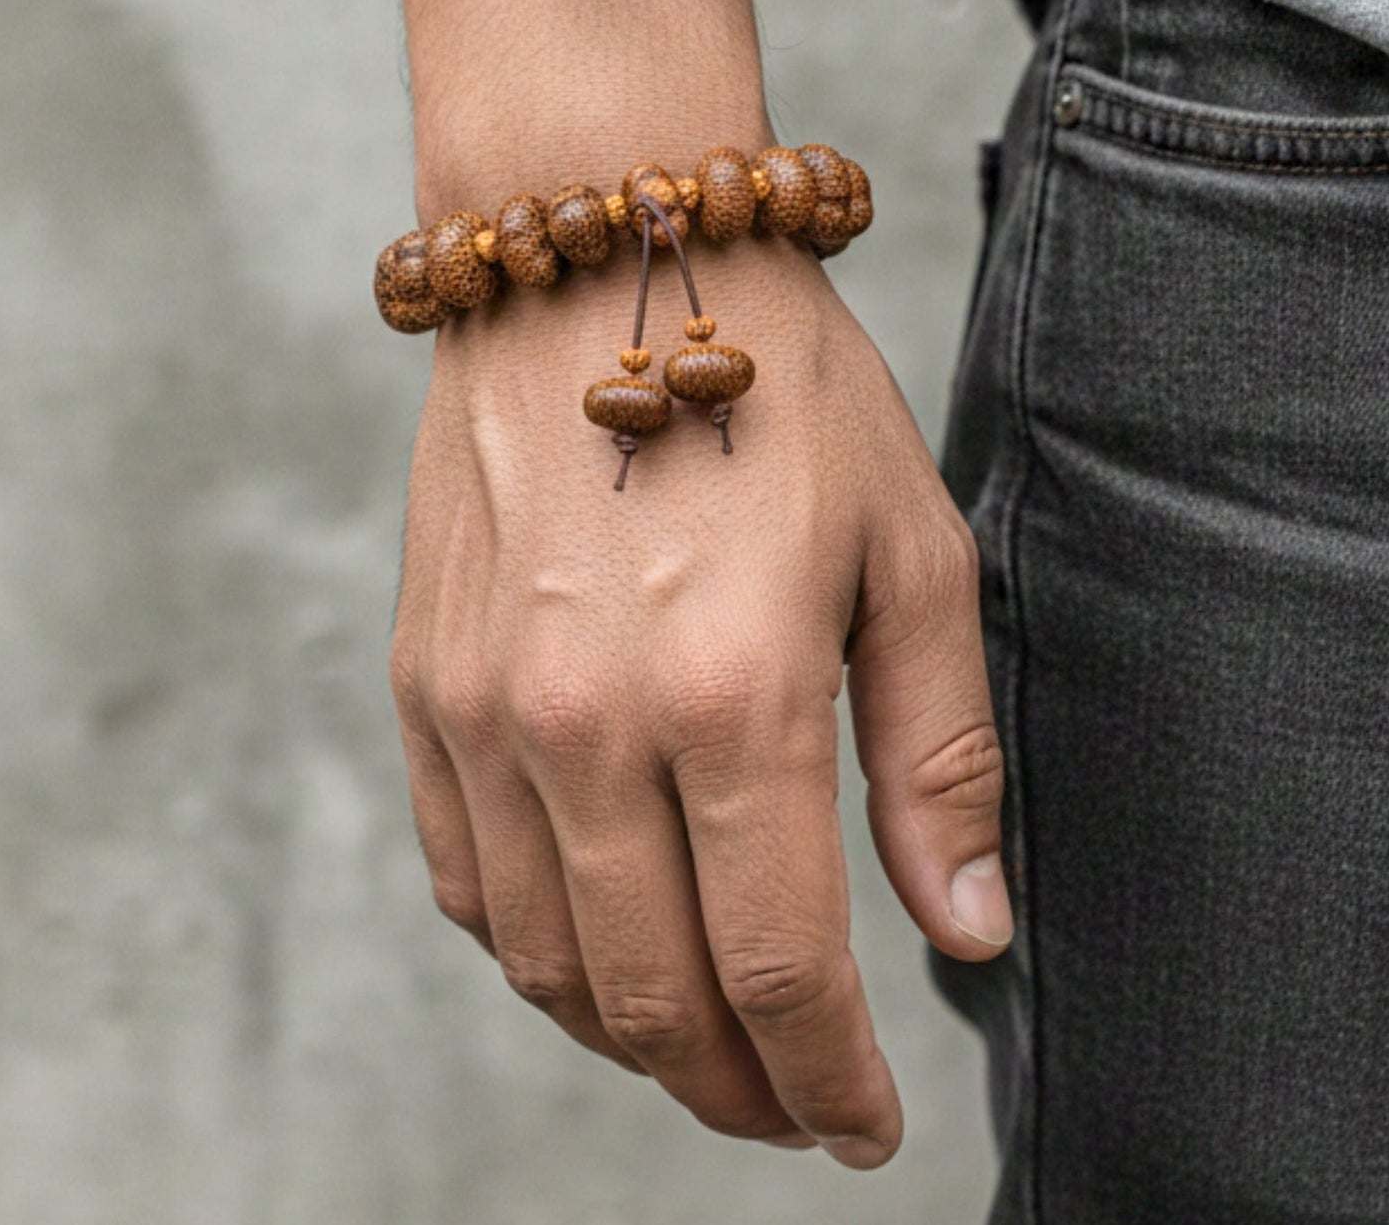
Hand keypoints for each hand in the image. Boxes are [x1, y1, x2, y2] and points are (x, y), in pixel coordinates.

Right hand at [390, 228, 1010, 1167]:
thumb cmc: (777, 389)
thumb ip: (936, 755)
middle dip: (738, 1087)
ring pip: (548, 964)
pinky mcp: (426, 683)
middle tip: (792, 1104)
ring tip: (708, 1045)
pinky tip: (597, 946)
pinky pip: (464, 880)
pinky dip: (533, 954)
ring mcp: (487, 709)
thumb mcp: (907, 551)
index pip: (778, 971)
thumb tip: (962, 932)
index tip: (865, 1126)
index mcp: (735, 693)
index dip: (829, 1081)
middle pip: (654, 998)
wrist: (600, 261)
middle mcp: (589, 723)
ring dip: (634, 1038)